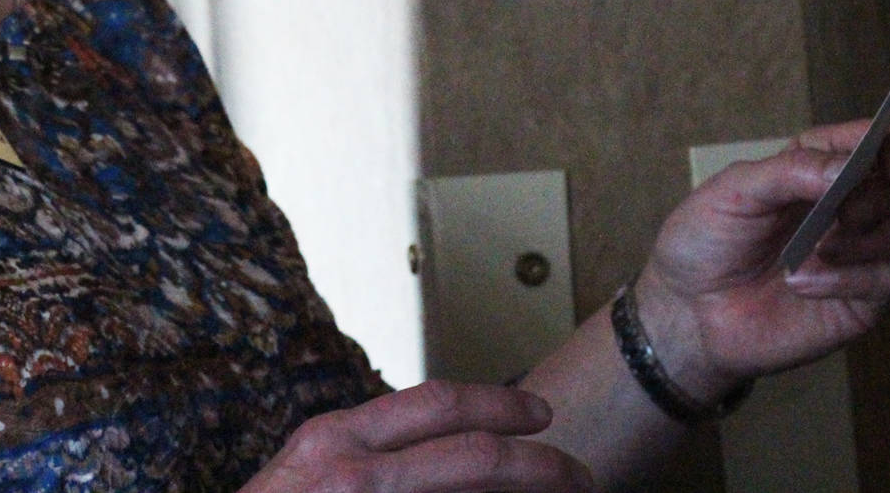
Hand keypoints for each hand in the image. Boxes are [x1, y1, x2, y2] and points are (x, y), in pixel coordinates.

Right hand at [240, 381, 596, 492]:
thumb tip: (438, 459)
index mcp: (335, 439)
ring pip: (472, 490)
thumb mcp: (308, 477)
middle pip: (474, 453)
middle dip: (542, 464)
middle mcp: (351, 468)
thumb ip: (363, 459)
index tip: (540, 419)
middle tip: (581, 477)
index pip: (437, 405)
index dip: (499, 408)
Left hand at [633, 119, 889, 399]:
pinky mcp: (862, 299)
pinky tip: (803, 282)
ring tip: (826, 247)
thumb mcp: (734, 191)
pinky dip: (849, 277)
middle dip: (879, 194)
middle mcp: (847, 206)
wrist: (689, 311)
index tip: (881, 156)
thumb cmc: (705, 241)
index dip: (887, 143)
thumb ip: (790, 170)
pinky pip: (888, 278)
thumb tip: (848, 167)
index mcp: (816, 170)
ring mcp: (860, 252)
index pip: (874, 142)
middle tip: (842, 212)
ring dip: (879, 235)